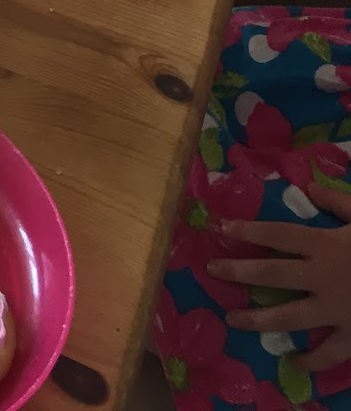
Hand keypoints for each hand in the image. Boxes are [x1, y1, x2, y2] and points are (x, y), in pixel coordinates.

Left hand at [211, 182, 350, 369]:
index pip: (277, 234)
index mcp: (326, 245)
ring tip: (232, 319)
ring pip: (289, 316)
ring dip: (258, 319)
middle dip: (238, 272)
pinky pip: (330, 353)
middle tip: (212, 271)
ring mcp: (338, 310)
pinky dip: (313, 360)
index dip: (248, 230)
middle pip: (272, 274)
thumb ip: (340, 202)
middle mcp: (324, 278)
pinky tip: (295, 362)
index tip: (220, 227)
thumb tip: (311, 188)